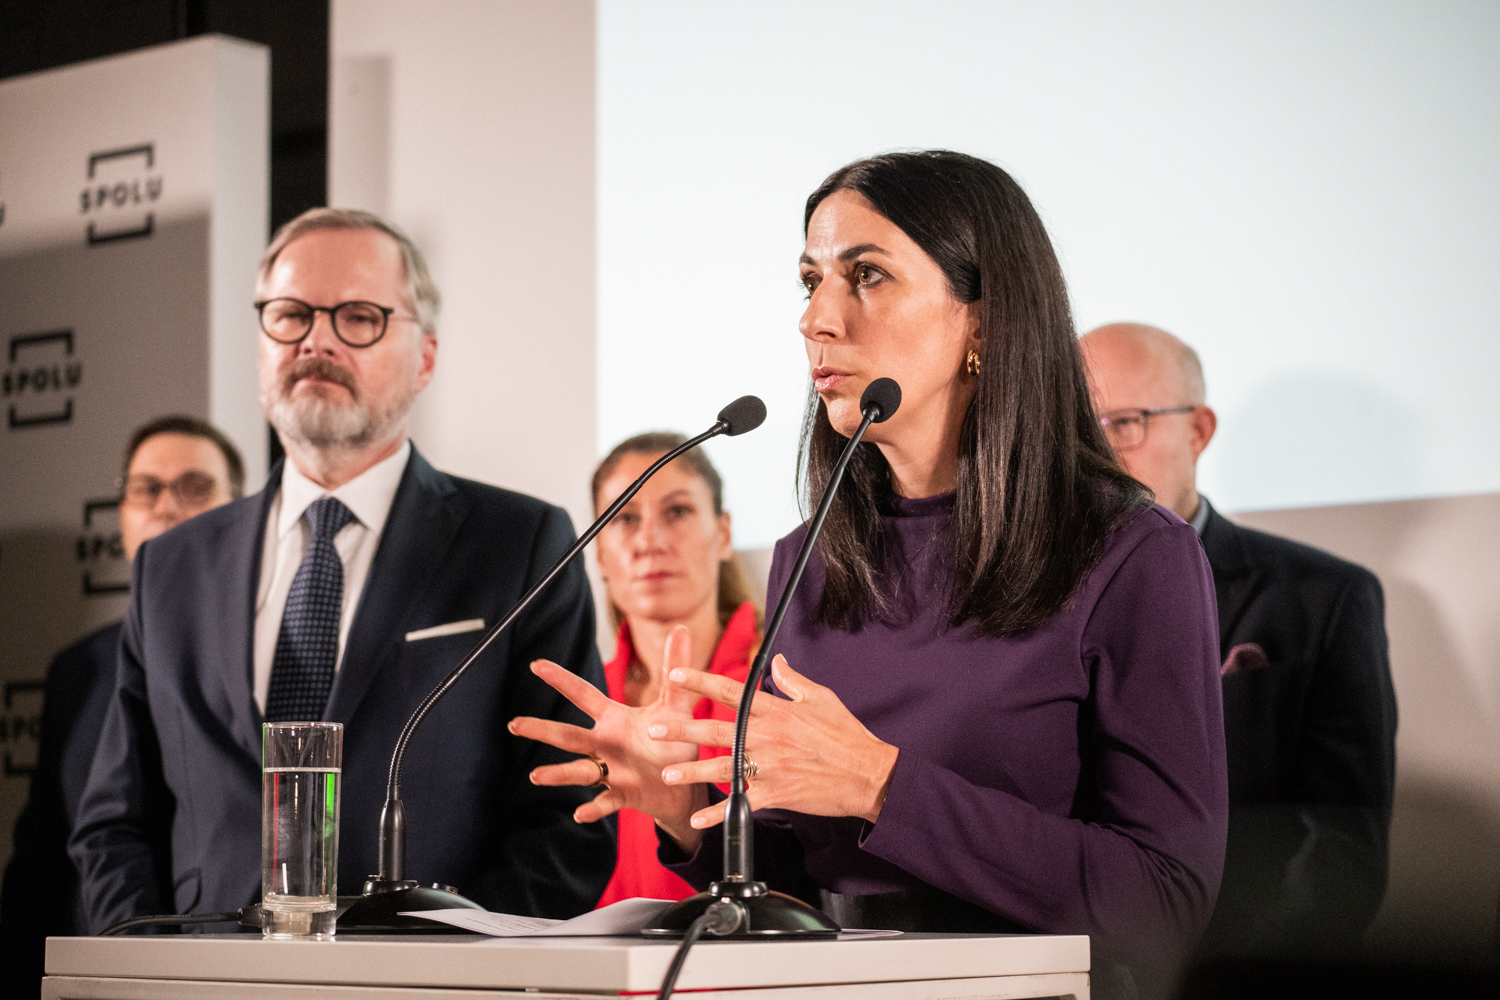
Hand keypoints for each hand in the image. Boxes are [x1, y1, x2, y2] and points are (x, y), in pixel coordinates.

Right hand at [508, 626, 707, 850]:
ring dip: (558, 773)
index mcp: (615, 720)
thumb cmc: (673, 743)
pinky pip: (604, 801)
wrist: (683, 785)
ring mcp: (611, 771)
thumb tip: (681, 629)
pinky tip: (580, 813)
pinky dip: (593, 808)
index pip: (583, 695)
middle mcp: (606, 744)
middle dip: (542, 730)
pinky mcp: (623, 794)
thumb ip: (676, 671)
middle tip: (515, 724)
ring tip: (537, 775)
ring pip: (579, 771)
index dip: (561, 679)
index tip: (537, 664)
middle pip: (569, 736)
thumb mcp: (677, 706)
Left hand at [649, 654, 898, 830]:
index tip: (676, 676)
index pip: (732, 691)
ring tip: (667, 771)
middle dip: (682, 727)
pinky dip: (719, 813)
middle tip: (654, 727)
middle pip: (716, 729)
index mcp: (777, 711)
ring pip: (722, 767)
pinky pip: (742, 803)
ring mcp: (771, 767)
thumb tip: (776, 662)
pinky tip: (699, 818)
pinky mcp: (777, 793)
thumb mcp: (822, 698)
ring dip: (692, 770)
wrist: (868, 774)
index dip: (702, 682)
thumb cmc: (847, 735)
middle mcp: (768, 737)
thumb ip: (793, 681)